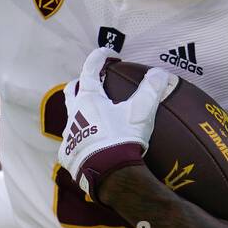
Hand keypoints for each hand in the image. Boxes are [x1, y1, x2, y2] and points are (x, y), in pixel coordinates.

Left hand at [56, 47, 175, 198]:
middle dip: (81, 83)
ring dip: (81, 114)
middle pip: (71, 91)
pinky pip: (73, 144)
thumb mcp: (141, 112)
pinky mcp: (67, 155)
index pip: (90, 70)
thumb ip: (151, 90)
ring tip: (96, 118)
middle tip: (94, 83)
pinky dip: (82, 140)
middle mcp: (74, 114)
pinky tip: (92, 146)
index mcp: (89, 100)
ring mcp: (69, 136)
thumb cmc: (123, 138)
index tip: (108, 53)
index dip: (99, 58)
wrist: (109, 174)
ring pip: (71, 118)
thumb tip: (160, 73)